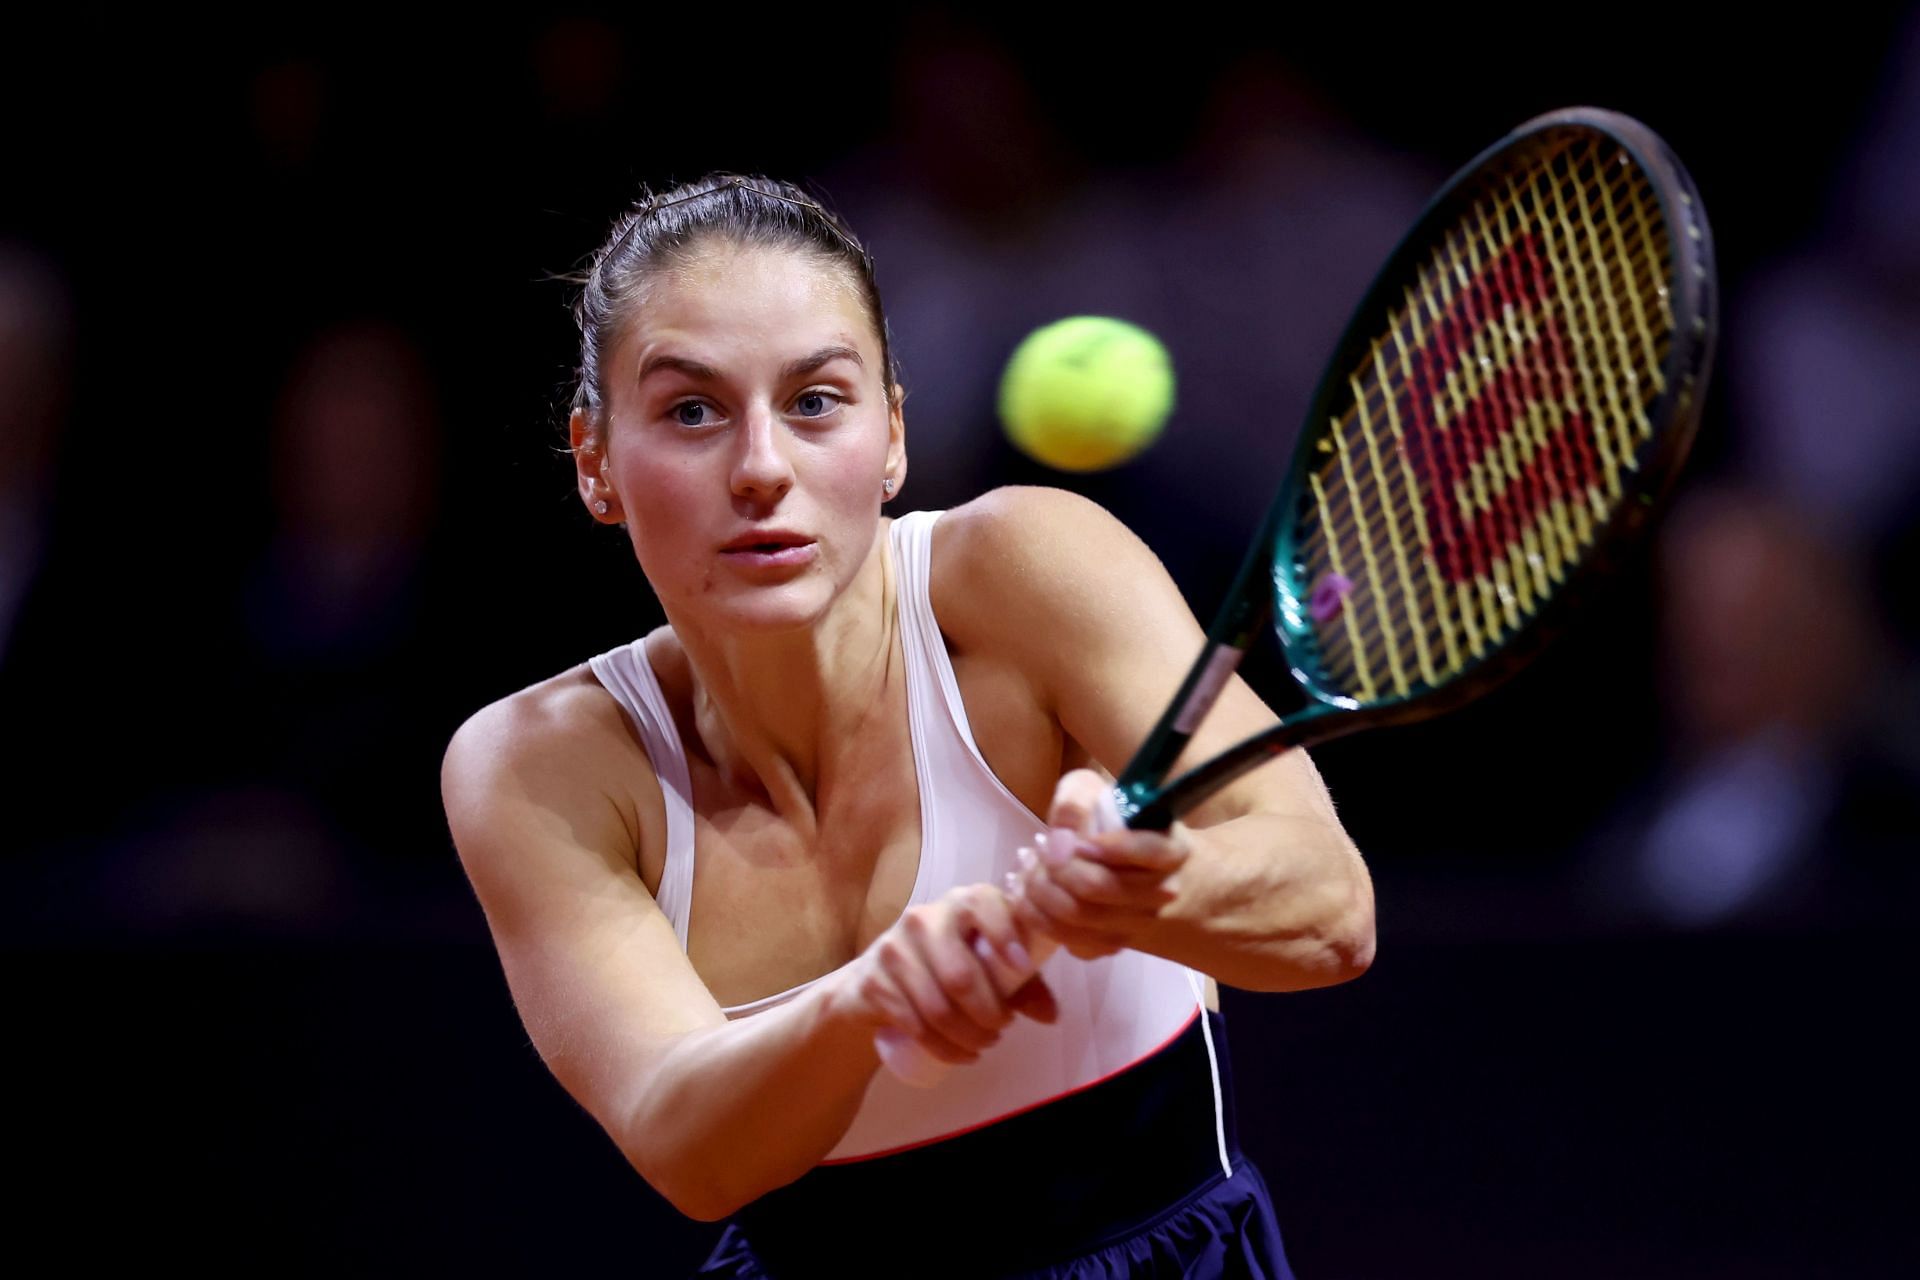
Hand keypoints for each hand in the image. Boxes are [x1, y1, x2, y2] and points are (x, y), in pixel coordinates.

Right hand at [837, 882, 1057, 1068]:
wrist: (876, 982)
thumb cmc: (946, 966)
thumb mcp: (988, 968)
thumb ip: (1023, 985)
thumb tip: (1050, 1014)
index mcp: (959, 903)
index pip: (983, 904)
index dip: (1005, 934)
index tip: (1021, 967)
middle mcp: (923, 919)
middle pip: (961, 976)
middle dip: (989, 1014)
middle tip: (1001, 1028)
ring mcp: (893, 949)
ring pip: (938, 1008)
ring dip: (968, 1036)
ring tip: (985, 1043)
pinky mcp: (873, 982)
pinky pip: (914, 1025)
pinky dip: (944, 1048)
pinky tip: (961, 1054)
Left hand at [1010, 769, 1188, 960]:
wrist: (1152, 878)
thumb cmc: (1120, 828)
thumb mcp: (1102, 796)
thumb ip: (1077, 798)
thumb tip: (1060, 834)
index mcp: (1170, 850)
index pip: (1148, 851)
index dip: (1109, 846)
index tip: (1080, 840)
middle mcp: (1161, 892)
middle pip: (1094, 886)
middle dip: (1054, 866)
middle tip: (1039, 849)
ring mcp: (1138, 925)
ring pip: (1076, 916)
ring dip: (1038, 891)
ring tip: (1027, 868)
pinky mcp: (1113, 947)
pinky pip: (1070, 940)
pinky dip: (1039, 917)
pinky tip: (1029, 895)